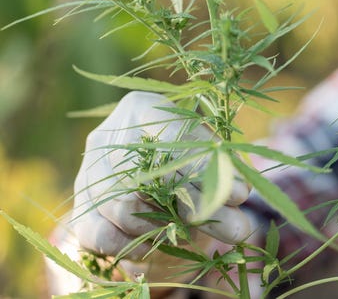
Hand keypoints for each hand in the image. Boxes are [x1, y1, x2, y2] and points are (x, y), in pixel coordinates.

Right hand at [69, 91, 250, 278]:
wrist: (158, 193)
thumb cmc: (192, 164)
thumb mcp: (212, 161)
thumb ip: (224, 177)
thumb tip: (239, 204)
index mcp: (140, 109)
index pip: (170, 134)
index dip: (206, 167)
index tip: (241, 195)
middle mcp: (107, 138)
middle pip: (148, 175)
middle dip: (198, 206)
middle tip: (236, 227)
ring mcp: (87, 176)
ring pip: (124, 208)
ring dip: (170, 228)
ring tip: (201, 232)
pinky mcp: (80, 214)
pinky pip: (103, 236)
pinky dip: (136, 246)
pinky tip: (163, 244)